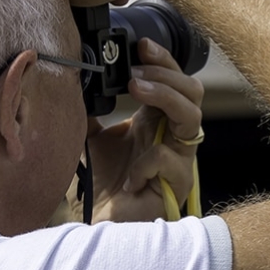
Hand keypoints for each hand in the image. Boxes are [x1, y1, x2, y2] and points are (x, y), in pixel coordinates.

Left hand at [81, 39, 205, 222]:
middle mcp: (172, 136)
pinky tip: (128, 174)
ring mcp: (179, 160)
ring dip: (165, 98)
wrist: (98, 224)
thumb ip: (91, 110)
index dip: (163, 61)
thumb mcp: (90, 137)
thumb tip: (76, 78)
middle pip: (193, 92)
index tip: (139, 46)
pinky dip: (147, 160)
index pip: (175, 81)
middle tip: (135, 69)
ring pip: (192, 118)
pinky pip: (170, 160)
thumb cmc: (102, 184)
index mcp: (157, 121)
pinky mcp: (177, 186)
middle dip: (167, 75)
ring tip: (136, 89)